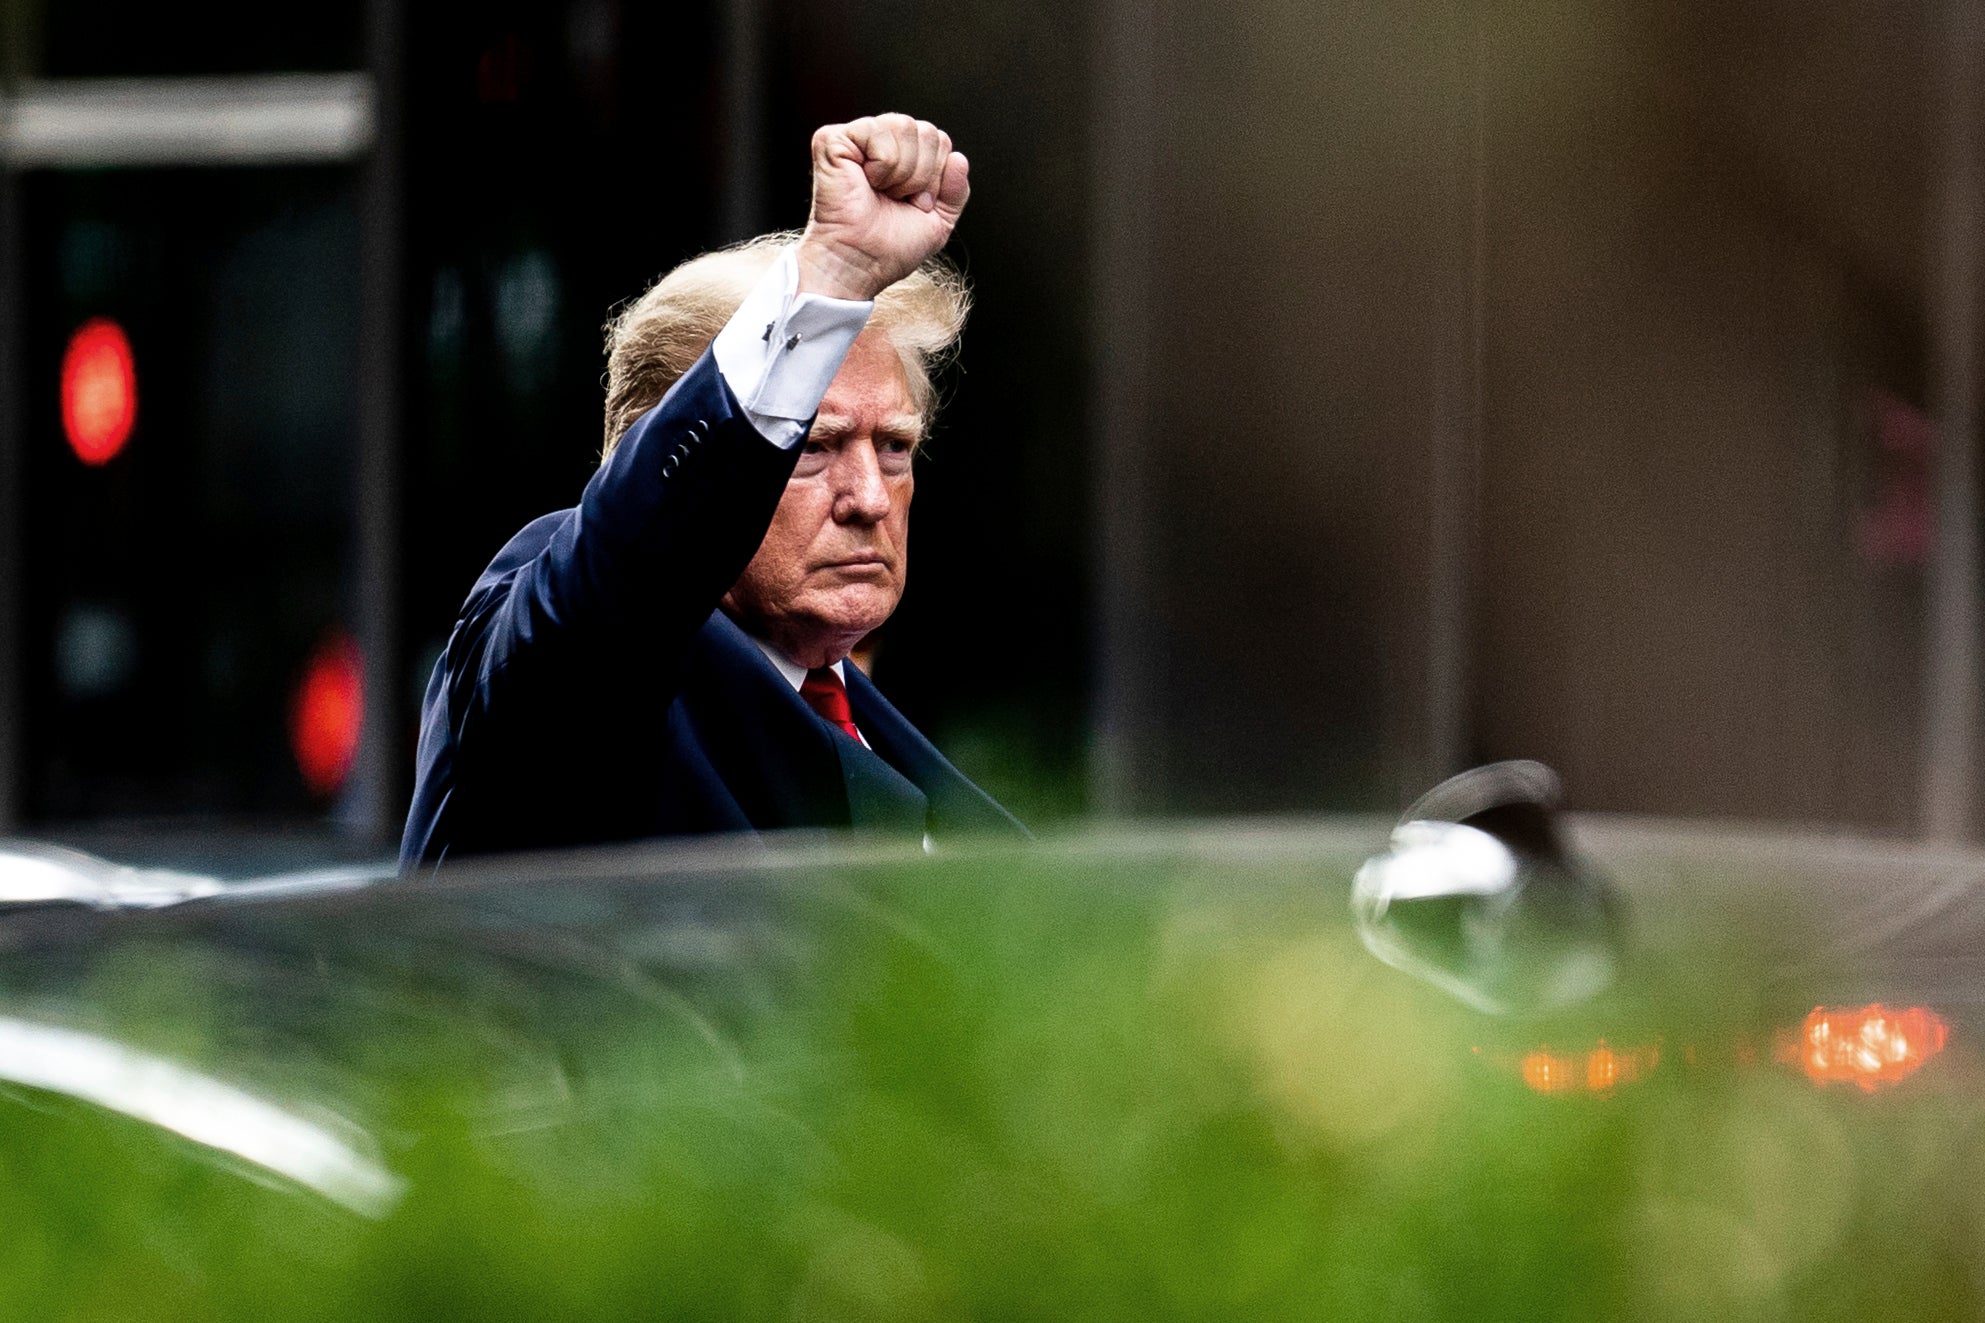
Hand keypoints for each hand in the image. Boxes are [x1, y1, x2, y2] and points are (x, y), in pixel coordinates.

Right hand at [794, 114, 969, 301]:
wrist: (862, 263)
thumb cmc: (890, 247)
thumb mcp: (939, 221)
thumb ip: (956, 190)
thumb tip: (959, 158)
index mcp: (904, 156)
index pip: (940, 140)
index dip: (936, 176)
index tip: (915, 204)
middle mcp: (881, 142)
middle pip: (927, 131)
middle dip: (922, 175)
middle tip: (898, 199)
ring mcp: (856, 138)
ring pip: (905, 126)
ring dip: (903, 171)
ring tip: (883, 192)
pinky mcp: (833, 140)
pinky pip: (878, 131)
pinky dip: (883, 164)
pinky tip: (866, 182)